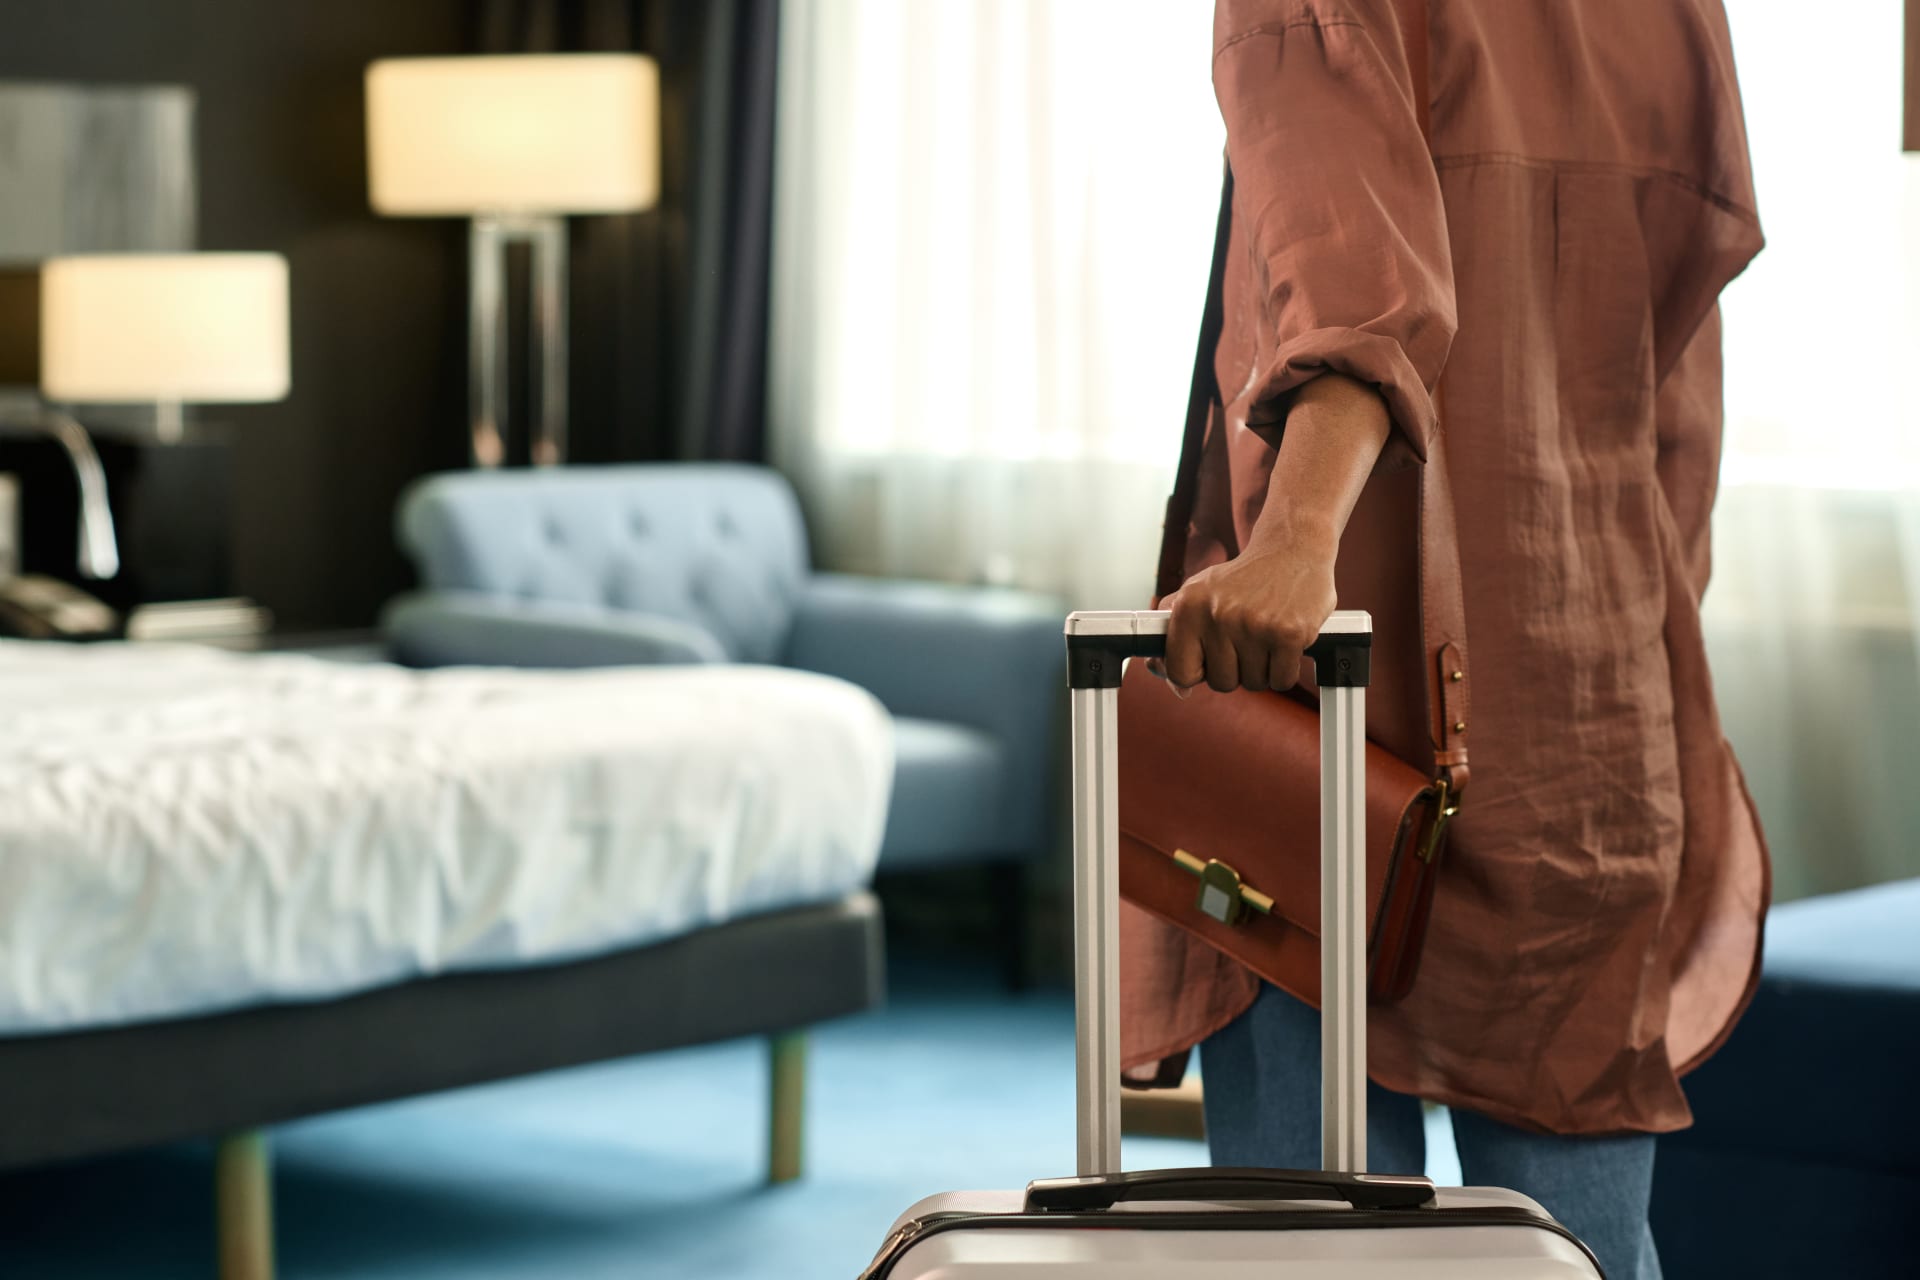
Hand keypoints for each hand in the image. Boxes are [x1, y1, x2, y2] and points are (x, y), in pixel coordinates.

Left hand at [1157, 530, 1338, 693]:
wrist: (1292, 550)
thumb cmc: (1243, 581)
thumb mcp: (1198, 594)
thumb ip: (1176, 638)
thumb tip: (1178, 689)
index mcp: (1189, 606)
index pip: (1180, 672)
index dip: (1198, 671)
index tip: (1210, 658)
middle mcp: (1218, 615)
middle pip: (1221, 682)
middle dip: (1236, 668)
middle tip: (1246, 636)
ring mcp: (1254, 625)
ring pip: (1254, 683)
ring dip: (1262, 668)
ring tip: (1265, 634)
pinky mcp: (1288, 633)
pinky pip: (1282, 681)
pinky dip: (1285, 669)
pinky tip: (1283, 641)